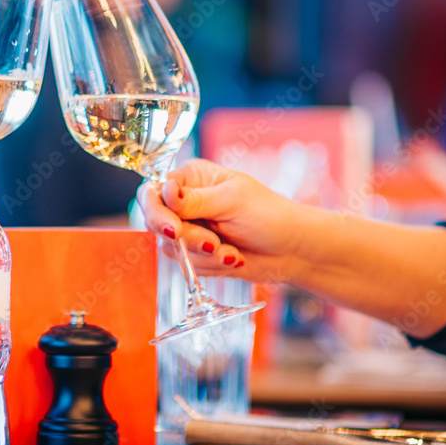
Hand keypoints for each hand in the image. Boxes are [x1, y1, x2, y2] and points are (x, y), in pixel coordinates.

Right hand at [138, 159, 308, 284]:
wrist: (291, 250)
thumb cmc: (268, 215)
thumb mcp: (232, 201)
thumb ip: (194, 200)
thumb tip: (164, 190)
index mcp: (192, 178)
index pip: (154, 192)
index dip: (157, 212)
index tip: (173, 230)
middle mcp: (185, 202)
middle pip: (157, 223)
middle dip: (186, 239)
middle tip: (212, 243)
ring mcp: (190, 230)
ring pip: (171, 249)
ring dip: (204, 255)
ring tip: (233, 252)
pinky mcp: (196, 254)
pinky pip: (187, 265)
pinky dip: (212, 266)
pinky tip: (235, 259)